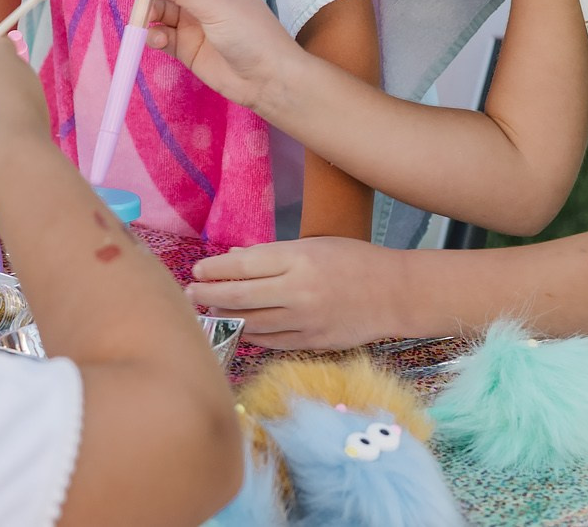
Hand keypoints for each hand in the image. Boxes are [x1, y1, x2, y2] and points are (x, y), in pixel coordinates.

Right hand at [138, 0, 304, 112]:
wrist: (269, 81)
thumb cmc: (252, 35)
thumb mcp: (218, 6)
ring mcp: (193, 23)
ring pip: (160, 11)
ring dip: (149, 13)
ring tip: (145, 20)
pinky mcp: (186, 48)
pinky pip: (162, 36)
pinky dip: (155, 36)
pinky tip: (157, 40)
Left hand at [187, 238, 414, 350]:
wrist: (395, 293)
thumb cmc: (355, 260)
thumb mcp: (315, 245)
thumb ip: (273, 255)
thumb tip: (235, 259)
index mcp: (299, 259)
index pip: (244, 265)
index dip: (215, 269)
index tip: (198, 270)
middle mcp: (299, 290)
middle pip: (241, 296)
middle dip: (211, 295)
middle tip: (192, 294)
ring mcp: (305, 320)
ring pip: (253, 323)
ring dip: (226, 318)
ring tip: (209, 312)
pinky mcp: (313, 342)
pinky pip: (272, 341)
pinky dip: (252, 336)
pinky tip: (239, 329)